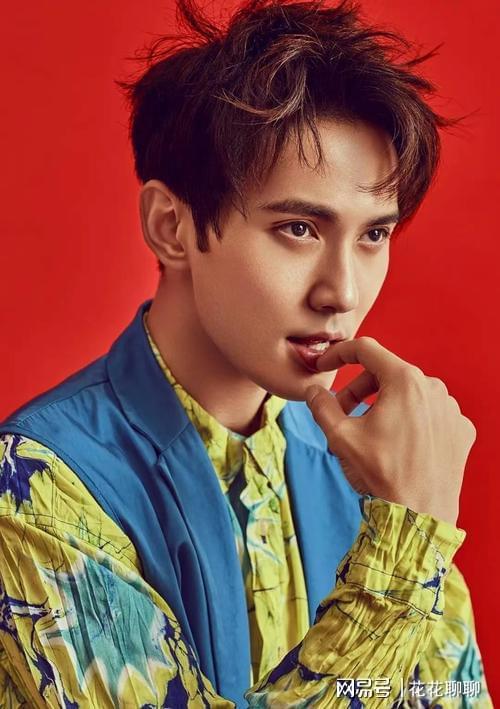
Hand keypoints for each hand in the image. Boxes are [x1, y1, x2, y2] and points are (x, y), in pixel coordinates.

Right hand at [305, 337, 476, 525]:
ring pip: (408, 394)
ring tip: (369, 433)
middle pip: (386, 373)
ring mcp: (451, 409)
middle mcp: (433, 388)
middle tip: (341, 412)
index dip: (339, 354)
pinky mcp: (460, 430)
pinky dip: (409, 421)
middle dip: (358, 389)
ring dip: (383, 405)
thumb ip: (321, 406)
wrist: (419, 516)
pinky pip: (429, 414)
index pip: (366, 350)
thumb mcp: (340, 436)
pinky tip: (397, 444)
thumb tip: (313, 390)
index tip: (324, 365)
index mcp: (405, 381)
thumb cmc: (381, 475)